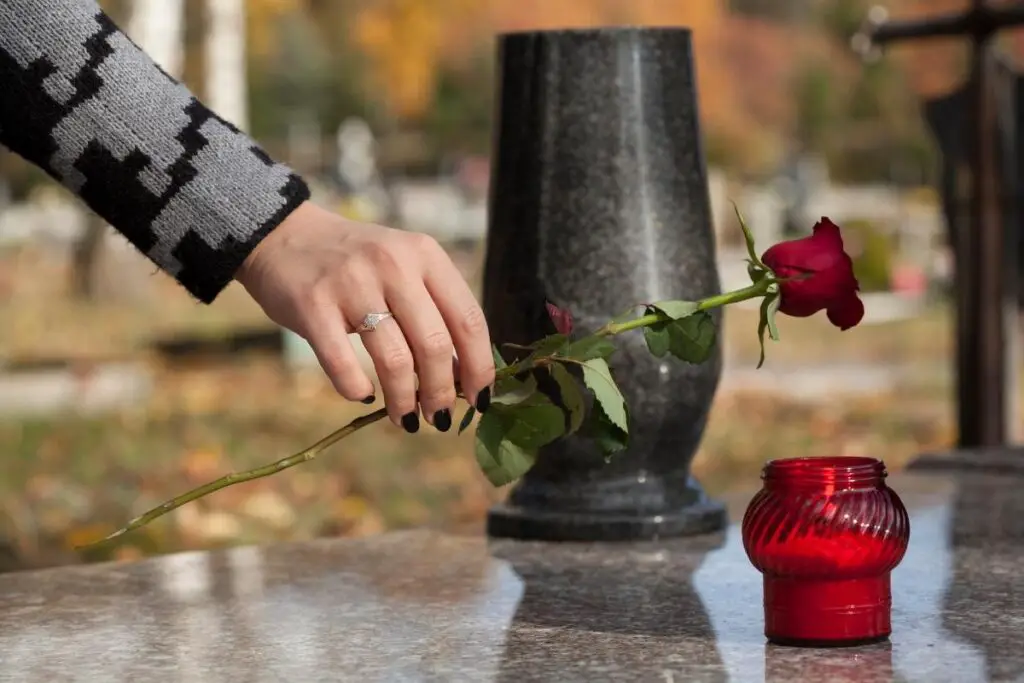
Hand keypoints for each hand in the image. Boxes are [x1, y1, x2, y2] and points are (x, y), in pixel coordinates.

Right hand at [234, 201, 494, 431]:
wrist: (285, 235)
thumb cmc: (357, 264)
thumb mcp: (404, 269)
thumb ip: (434, 311)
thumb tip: (462, 377)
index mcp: (426, 255)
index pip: (469, 320)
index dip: (479, 368)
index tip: (480, 399)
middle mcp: (393, 263)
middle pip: (435, 345)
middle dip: (442, 393)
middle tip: (440, 418)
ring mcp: (352, 282)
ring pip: (394, 360)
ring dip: (404, 401)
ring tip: (407, 420)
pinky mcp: (313, 304)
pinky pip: (342, 363)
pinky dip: (356, 388)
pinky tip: (363, 395)